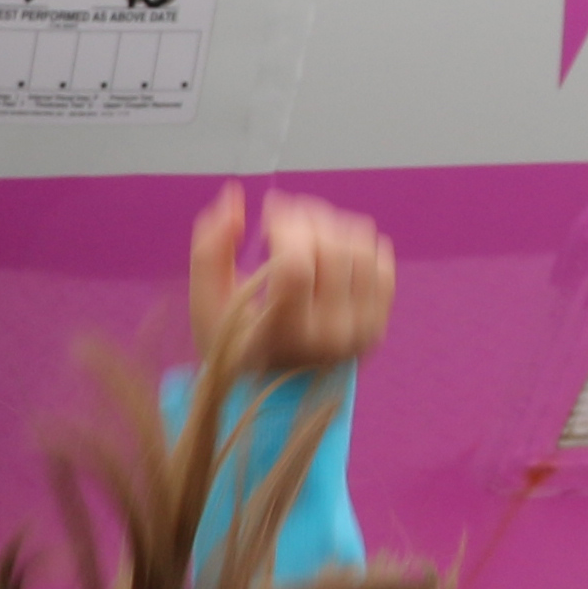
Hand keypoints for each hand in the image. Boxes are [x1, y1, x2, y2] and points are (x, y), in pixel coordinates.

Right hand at [204, 188, 396, 372]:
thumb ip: (209, 249)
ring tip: (304, 230)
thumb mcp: (207, 304)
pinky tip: (329, 247)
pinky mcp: (379, 323)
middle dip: (304, 216)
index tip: (267, 214)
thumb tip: (234, 196)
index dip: (283, 225)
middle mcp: (331, 336)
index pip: (297, 264)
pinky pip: (380, 258)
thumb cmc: (235, 342)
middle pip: (330, 247)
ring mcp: (362, 330)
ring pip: (360, 244)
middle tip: (282, 216)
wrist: (275, 392)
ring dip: (330, 222)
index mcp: (285, 335)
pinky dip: (356, 239)